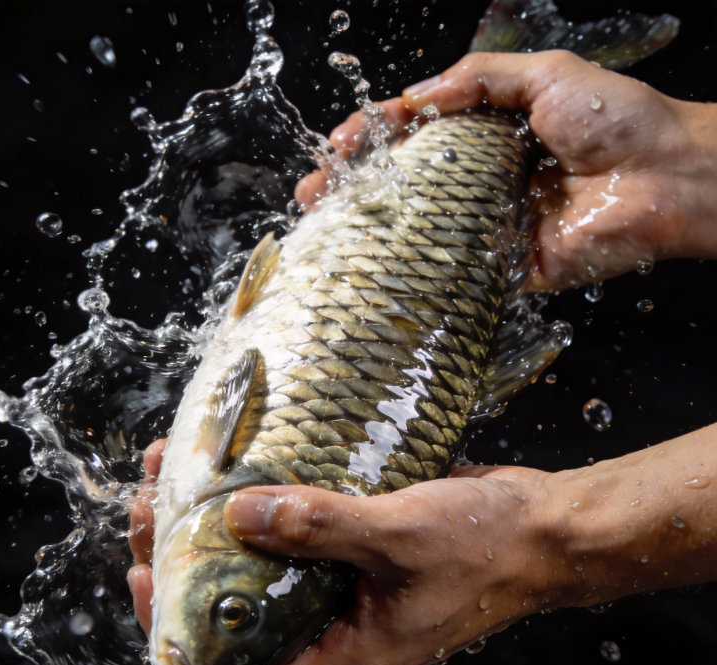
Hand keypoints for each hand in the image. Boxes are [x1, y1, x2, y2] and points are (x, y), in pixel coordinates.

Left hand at [128, 425, 716, 664]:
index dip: (184, 634)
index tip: (143, 583)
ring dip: (221, 525)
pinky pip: (301, 531)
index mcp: (346, 651)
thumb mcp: (398, 537)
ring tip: (177, 476)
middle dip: (189, 562)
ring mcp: (349, 584)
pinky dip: (267, 504)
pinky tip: (241, 464)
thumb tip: (239, 516)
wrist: (545, 528)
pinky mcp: (360, 545)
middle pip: (243, 606)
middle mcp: (339, 623)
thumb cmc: (487, 550)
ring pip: (267, 564)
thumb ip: (320, 525)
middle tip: (149, 511)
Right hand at [301, 51, 716, 291]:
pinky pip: (458, 273)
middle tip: (312, 197)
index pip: (416, 135)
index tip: (336, 145)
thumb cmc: (616, 118)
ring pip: (423, 232)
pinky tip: (378, 274)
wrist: (666, 179)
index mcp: (488, 136)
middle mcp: (481, 183)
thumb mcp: (546, 75)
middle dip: (356, 190)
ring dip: (373, 234)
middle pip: (407, 187)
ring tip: (326, 234)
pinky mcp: (507, 269)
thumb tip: (415, 97)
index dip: (373, 137)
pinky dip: (420, 275)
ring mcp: (490, 228)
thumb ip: (479, 78)